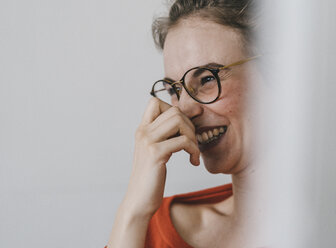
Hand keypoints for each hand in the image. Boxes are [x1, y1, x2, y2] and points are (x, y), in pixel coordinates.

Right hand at [123, 97, 199, 216]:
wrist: (139, 200)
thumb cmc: (150, 177)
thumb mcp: (155, 151)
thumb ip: (164, 135)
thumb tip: (184, 121)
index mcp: (142, 129)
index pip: (155, 102)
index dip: (174, 110)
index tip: (182, 128)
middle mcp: (143, 132)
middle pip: (173, 110)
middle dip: (190, 125)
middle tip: (192, 142)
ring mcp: (148, 141)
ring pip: (178, 120)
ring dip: (193, 136)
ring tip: (193, 151)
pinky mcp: (155, 154)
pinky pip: (183, 141)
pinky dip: (194, 150)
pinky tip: (193, 161)